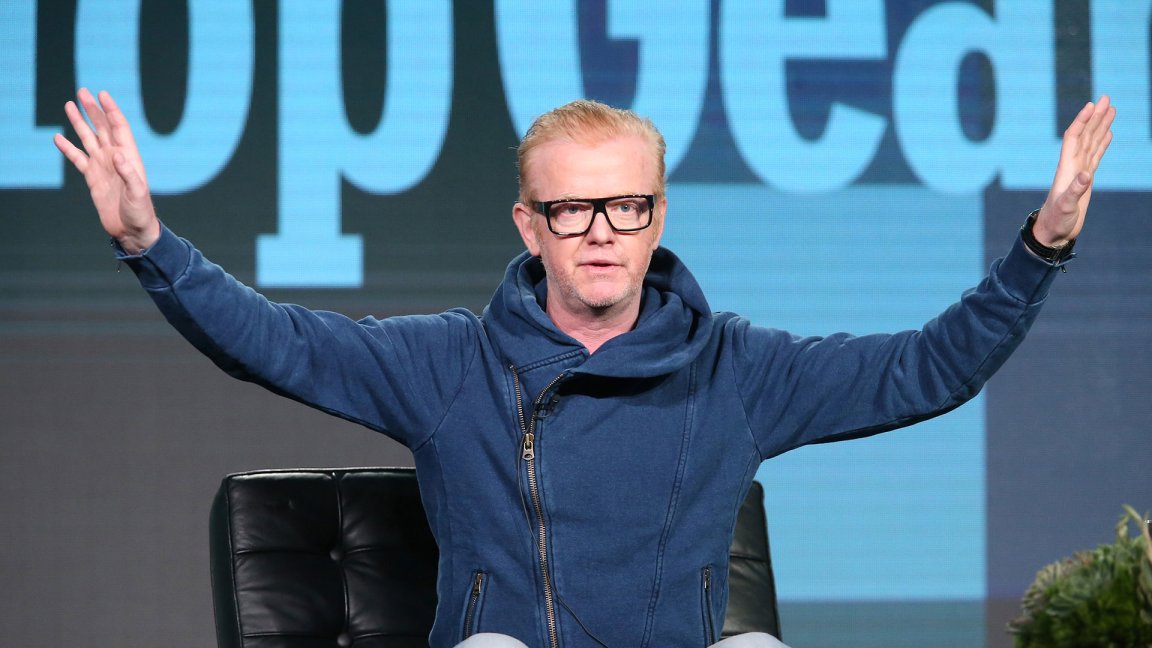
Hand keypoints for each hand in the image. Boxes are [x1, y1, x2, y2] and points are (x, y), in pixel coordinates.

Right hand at [54, 88, 159, 252]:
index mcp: (129, 156)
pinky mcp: (92, 177)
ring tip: (69, 105)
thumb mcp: (138, 192)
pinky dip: (68, 148)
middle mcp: (115, 157)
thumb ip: (128, 173)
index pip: (119, 127)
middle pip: (102, 128)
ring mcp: (103, 166)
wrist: (132, 230)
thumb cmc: (140, 211)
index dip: (111, 110)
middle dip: (92, 110)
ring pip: (88, 139)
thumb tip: (117, 154)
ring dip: (79, 122)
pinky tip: (58, 137)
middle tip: (81, 92)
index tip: (102, 94)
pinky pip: (78, 158)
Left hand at [1034, 95, 1115, 247]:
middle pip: (1085, 135)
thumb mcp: (1066, 207)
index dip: (1082, 121)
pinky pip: (1095, 155)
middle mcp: (1072, 166)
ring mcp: (1079, 171)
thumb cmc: (1057, 220)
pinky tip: (1108, 134)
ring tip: (1111, 109)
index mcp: (1066, 168)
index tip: (1092, 104)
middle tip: (1107, 98)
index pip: (1074, 138)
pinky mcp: (1085, 179)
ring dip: (1101, 125)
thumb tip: (1086, 175)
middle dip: (1095, 116)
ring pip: (1092, 142)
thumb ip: (1075, 191)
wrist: (1054, 232)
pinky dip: (1102, 143)